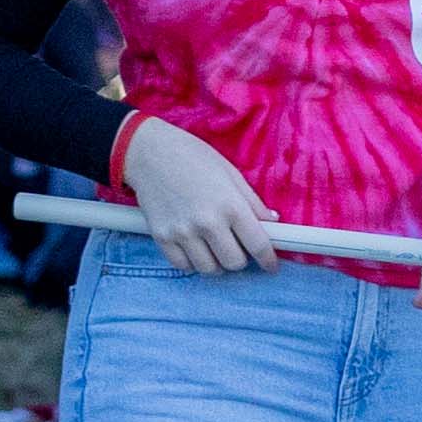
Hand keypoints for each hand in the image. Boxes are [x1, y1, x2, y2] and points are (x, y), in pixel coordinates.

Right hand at [121, 113, 278, 274]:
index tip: (270, 265)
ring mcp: (183, 232)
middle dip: (241, 259)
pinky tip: (196, 249)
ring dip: (217, 263)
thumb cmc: (193, 157)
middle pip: (234, 263)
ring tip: (216, 249)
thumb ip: (252, 203)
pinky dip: (193, 262)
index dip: (268, 260)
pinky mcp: (162, 237)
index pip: (258, 245)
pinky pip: (183, 265)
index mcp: (231, 205)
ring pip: (209, 269)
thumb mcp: (231, 174)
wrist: (149, 152)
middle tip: (238, 248)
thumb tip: (272, 223)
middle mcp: (208, 222)